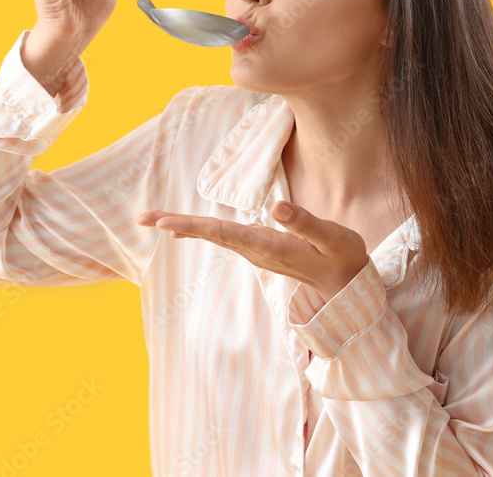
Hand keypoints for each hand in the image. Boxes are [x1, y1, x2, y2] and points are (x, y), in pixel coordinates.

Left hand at [136, 201, 369, 300]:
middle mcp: (256, 251)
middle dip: (177, 224)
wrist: (349, 285)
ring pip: (215, 236)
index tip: (162, 223)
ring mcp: (257, 251)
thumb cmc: (344, 258)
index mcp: (268, 246)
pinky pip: (224, 237)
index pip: (222, 232)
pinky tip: (186, 231)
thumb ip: (305, 223)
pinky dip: (202, 230)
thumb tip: (275, 208)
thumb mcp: (332, 238)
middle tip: (143, 218)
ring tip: (157, 221)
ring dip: (186, 227)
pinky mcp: (261, 249)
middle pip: (211, 234)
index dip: (192, 224)